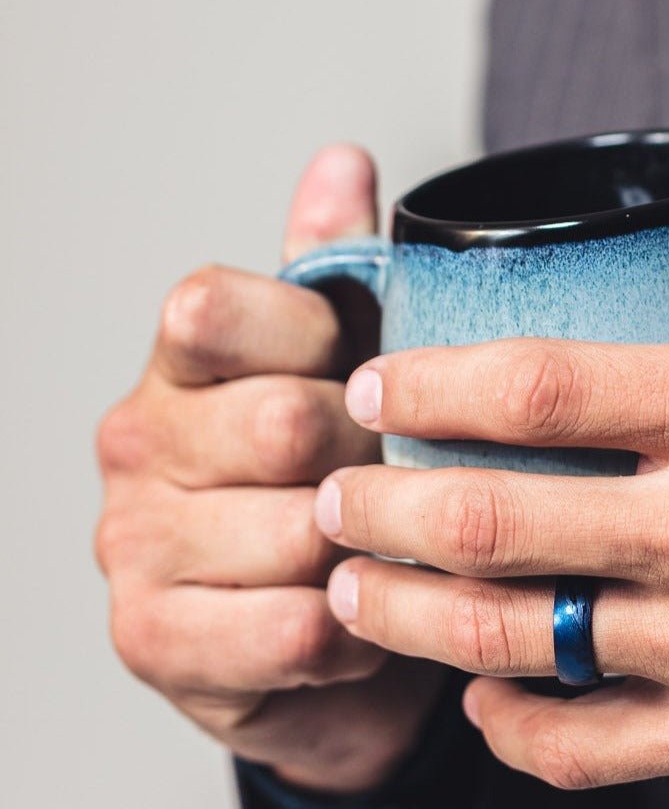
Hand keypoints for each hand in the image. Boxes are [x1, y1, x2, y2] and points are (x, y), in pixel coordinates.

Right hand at [96, 146, 445, 792]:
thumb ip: (334, 272)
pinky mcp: (153, 642)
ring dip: (371, 556)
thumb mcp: (343, 369)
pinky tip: (359, 626)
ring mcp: (132, 545)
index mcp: (179, 362)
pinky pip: (292, 628)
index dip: (311, 336)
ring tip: (382, 561)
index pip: (212, 306)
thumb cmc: (333, 487)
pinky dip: (352, 635)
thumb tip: (342, 162)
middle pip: (281, 423)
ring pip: (298, 532)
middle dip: (370, 461)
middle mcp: (134, 441)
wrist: (321, 646)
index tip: (358, 370)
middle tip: (396, 484)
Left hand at [314, 70, 668, 794]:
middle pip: (491, 524)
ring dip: (409, 619)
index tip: (377, 379)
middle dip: (378, 508)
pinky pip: (584, 749)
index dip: (431, 383)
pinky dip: (510, 727)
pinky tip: (484, 690)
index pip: (542, 389)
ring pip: (515, 646)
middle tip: (332, 490)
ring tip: (355, 587)